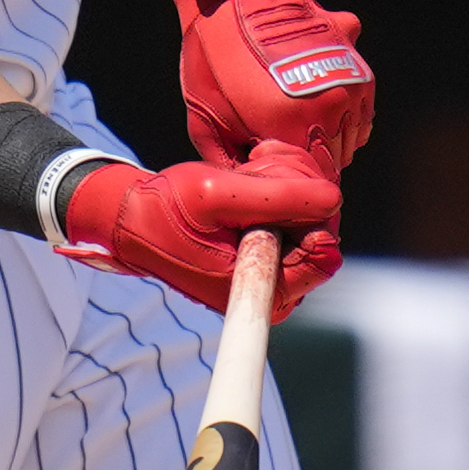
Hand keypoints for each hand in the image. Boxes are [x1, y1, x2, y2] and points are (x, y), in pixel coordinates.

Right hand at [59, 150, 341, 317]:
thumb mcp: (217, 194)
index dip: (310, 210)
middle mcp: (273, 294)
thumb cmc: (168, 209)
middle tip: (254, 175)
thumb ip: (278, 197)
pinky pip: (295, 226)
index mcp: (264, 291)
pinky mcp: (265, 263)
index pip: (325, 252)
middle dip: (297, 198)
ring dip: (285, 195)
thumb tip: (333, 199)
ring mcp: (270, 279)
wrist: (135, 220)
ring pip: (310, 227)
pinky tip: (248, 188)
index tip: (271, 185)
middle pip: (322, 237)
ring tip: (245, 182)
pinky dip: (277, 200)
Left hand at [172, 0, 375, 178]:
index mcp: (294, 124)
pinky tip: (315, 113)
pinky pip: (362, 116)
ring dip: (326, 144)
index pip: (310, 183)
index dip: (295, 192)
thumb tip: (253, 199)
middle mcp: (332, 105)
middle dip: (308, 167)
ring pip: (349, 141)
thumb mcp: (206, 123)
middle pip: (331, 163)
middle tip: (281, 159)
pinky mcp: (360, 69)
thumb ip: (232, 168)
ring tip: (294, 132)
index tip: (279, 188)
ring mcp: (351, 85)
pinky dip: (343, 122)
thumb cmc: (213, 60)